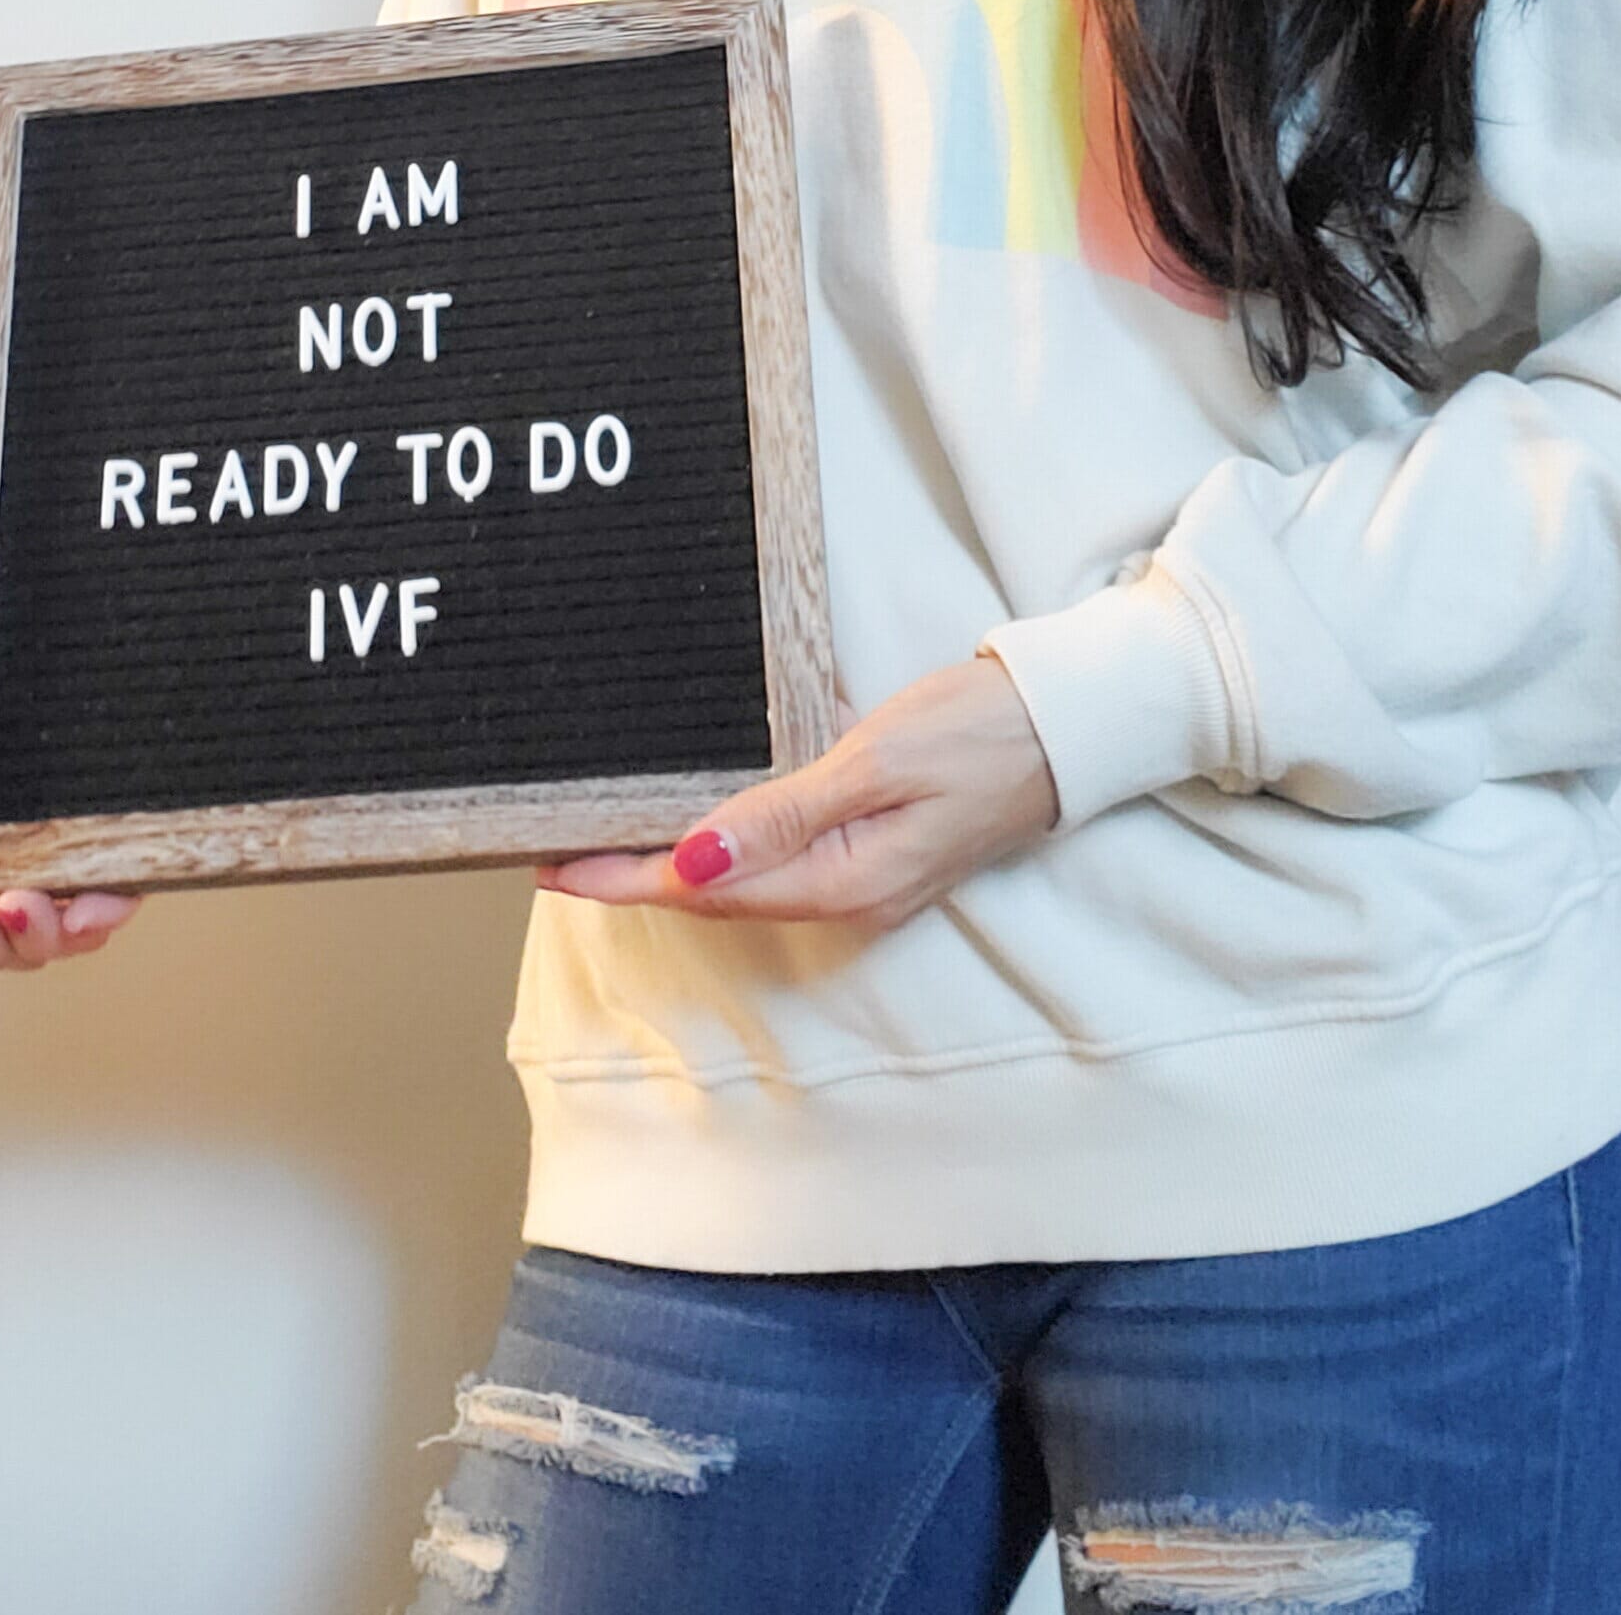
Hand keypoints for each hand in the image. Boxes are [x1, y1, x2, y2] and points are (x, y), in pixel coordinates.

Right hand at [0, 671, 143, 968]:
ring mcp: (82, 860)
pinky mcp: (135, 844)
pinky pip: (123, 897)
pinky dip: (102, 914)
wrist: (65, 619)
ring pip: (63, 934)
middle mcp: (30, 864)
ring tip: (16, 905)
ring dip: (35, 936)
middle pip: (7, 941)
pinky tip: (84, 909)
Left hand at [532, 655, 1060, 928]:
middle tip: (555, 849)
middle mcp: (846, 894)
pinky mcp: (873, 849)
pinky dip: (725, 840)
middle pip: (714, 895)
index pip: (703, 891)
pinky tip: (693, 818)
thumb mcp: (876, 763)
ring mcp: (862, 876)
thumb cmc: (980, 732)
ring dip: (673, 862)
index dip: (622, 881)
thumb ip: (783, 816)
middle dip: (633, 877)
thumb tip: (692, 860)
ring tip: (602, 837)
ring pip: (742, 878)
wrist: (1069, 725)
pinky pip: (778, 856)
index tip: (552, 867)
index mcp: (842, 882)